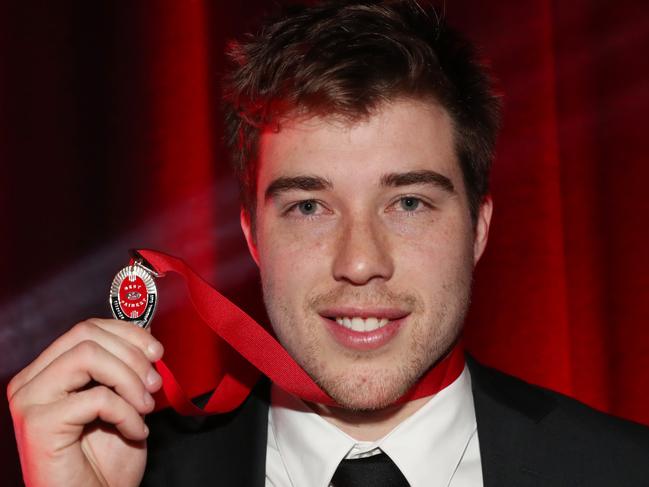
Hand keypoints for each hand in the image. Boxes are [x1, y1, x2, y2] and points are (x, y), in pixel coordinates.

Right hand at [7, 318, 163, 486]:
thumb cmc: (106, 460)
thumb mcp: (124, 401)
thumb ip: (126, 367)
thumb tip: (145, 332)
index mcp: (47, 371)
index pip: (87, 328)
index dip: (128, 333)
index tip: (157, 353)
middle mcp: (31, 381)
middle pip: (86, 334)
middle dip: (132, 354)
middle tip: (155, 384)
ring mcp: (30, 401)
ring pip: (88, 356)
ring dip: (129, 379)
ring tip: (146, 406)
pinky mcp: (38, 424)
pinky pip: (97, 398)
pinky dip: (128, 413)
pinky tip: (136, 432)